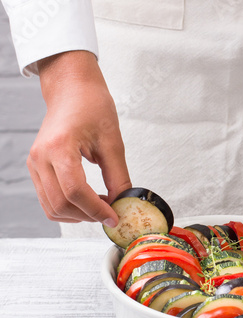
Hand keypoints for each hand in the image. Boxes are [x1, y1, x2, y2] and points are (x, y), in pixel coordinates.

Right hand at [27, 51, 130, 225]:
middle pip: (61, 204)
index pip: (75, 192)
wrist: (71, 90)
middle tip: (110, 213)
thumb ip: (118, 177)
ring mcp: (35, 164)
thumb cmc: (91, 106)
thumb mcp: (113, 142)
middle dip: (89, 215)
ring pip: (52, 207)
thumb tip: (123, 204)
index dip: (96, 210)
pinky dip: (68, 209)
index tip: (114, 217)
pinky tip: (88, 202)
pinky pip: (48, 200)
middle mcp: (41, 157)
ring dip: (78, 215)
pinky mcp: (36, 169)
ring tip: (100, 207)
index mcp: (59, 147)